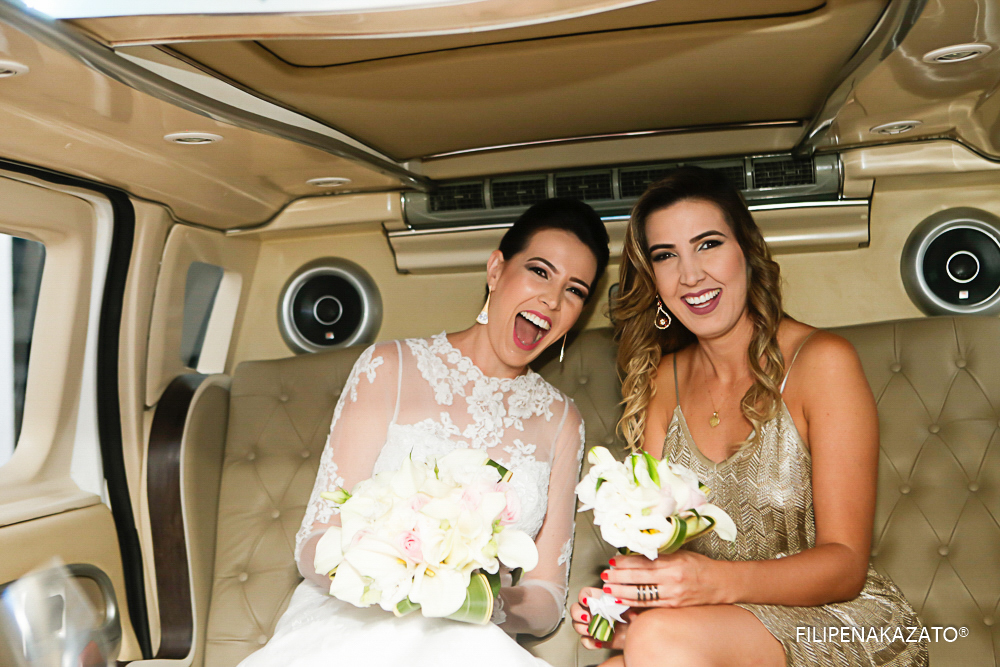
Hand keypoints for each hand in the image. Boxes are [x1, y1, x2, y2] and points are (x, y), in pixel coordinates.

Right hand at [569, 586, 631, 650]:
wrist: (638, 633)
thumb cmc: (636, 615)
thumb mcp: (635, 606)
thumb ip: (632, 607)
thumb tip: (632, 612)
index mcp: (600, 598)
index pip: (585, 593)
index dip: (582, 596)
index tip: (587, 601)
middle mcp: (593, 610)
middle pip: (575, 608)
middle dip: (577, 613)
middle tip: (587, 618)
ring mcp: (593, 624)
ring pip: (577, 625)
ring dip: (581, 628)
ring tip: (592, 631)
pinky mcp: (595, 638)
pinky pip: (585, 641)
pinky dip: (589, 643)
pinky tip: (599, 642)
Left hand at [600, 551, 726, 607]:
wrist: (720, 583)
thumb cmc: (699, 566)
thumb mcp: (680, 553)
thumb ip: (659, 555)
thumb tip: (635, 554)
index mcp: (673, 562)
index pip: (643, 561)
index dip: (625, 562)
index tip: (613, 560)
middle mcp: (672, 578)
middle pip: (639, 577)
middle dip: (618, 577)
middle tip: (605, 575)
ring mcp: (672, 594)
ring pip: (641, 594)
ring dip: (622, 592)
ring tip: (608, 589)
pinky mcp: (673, 606)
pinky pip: (650, 605)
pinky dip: (634, 604)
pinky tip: (622, 601)